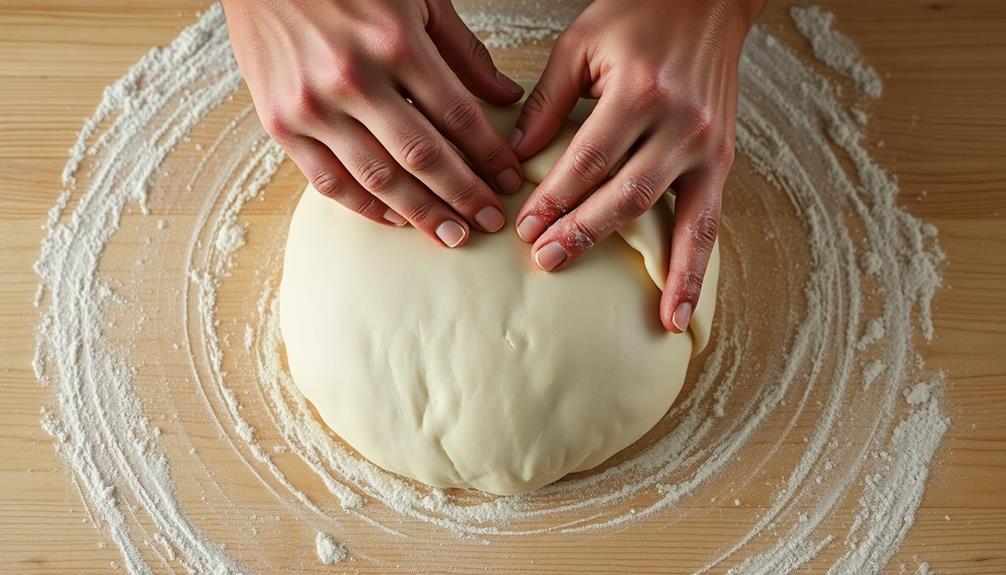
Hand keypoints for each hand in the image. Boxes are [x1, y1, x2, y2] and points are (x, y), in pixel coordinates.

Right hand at [222, 0, 525, 246]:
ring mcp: (312, 104)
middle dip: (464, 196)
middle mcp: (353, 78)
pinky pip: (327, 180)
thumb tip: (506, 95)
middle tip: (491, 221)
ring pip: (377, 178)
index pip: (458, 116)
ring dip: (421, 213)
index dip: (490, 156)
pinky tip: (395, 218)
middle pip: (422, 156)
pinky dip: (364, 206)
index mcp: (395, 42)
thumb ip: (462, 50)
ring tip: (452, 233)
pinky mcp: (279, 122)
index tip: (510, 180)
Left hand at [510, 0, 761, 330]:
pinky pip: (710, 222)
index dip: (554, 198)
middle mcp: (679, 123)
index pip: (587, 160)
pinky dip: (697, 267)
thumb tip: (513, 157)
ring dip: (662, 273)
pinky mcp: (722, 158)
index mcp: (639, 91)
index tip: (525, 228)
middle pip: (627, 195)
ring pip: (678, 219)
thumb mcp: (582, 43)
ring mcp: (706, 144)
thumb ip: (547, 102)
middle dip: (585, 233)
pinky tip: (681, 307)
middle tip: (548, 262)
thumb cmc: (640, 14)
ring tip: (651, 321)